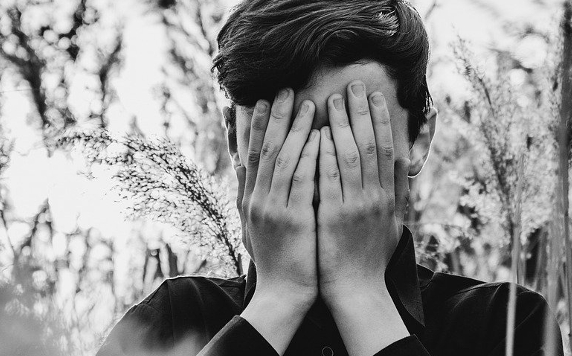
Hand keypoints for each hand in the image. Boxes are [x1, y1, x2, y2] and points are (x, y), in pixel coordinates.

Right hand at [237, 89, 319, 353]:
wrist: (282, 293)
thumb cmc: (279, 259)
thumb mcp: (259, 226)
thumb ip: (258, 197)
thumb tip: (253, 171)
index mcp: (251, 201)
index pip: (253, 155)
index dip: (258, 126)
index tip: (263, 101)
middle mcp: (258, 200)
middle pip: (266, 150)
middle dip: (276, 118)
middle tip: (285, 90)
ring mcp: (273, 208)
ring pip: (283, 158)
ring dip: (295, 128)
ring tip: (307, 102)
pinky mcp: (293, 219)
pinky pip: (302, 179)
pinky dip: (310, 154)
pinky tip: (320, 135)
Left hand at [317, 81, 409, 301]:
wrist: (358, 291)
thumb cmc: (372, 259)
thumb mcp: (393, 227)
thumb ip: (395, 198)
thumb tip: (400, 173)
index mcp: (388, 197)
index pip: (387, 150)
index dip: (381, 121)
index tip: (374, 98)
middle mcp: (375, 197)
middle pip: (369, 145)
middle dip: (361, 113)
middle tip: (353, 85)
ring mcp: (355, 205)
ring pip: (349, 156)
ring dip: (341, 124)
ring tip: (332, 99)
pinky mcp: (333, 216)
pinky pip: (328, 177)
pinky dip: (323, 153)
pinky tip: (317, 133)